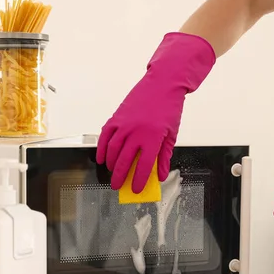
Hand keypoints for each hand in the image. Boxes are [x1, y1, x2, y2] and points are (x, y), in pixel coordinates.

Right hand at [96, 32, 214, 192]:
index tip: (136, 190)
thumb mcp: (171, 134)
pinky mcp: (116, 118)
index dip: (139, 181)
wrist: (162, 84)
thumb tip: (160, 175)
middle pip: (124, 162)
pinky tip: (102, 158)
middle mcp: (136, 133)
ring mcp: (124, 125)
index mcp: (152, 139)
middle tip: (117, 186)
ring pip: (112, 151)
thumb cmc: (169, 108)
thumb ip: (164, 156)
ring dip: (110, 165)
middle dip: (120, 177)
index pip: (143, 166)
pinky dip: (101, 149)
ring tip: (112, 173)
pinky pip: (105, 137)